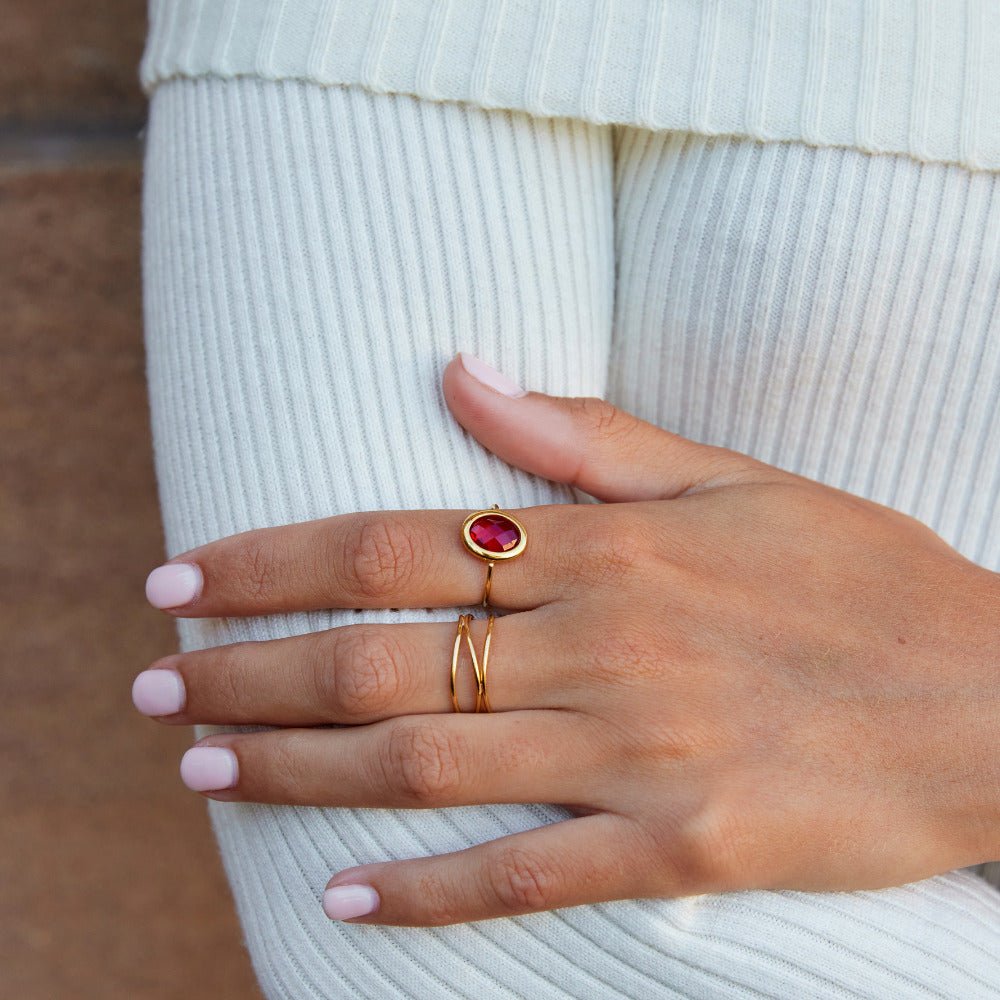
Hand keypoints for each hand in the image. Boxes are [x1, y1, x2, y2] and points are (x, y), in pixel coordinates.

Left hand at [134, 352, 999, 925]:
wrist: (993, 694)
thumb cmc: (859, 577)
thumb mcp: (729, 477)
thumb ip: (583, 437)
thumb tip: (462, 370)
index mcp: (607, 548)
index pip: (395, 543)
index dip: (274, 560)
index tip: (183, 577)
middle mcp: (601, 646)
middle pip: (380, 658)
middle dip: (250, 670)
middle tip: (154, 684)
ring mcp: (637, 756)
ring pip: (423, 765)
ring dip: (296, 770)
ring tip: (202, 767)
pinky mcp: (680, 849)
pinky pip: (520, 877)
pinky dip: (420, 891)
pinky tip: (335, 895)